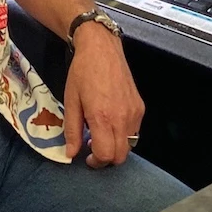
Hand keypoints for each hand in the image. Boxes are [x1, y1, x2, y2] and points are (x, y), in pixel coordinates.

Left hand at [60, 25, 143, 168]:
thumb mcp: (71, 101)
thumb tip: (71, 154)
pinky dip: (124, 135)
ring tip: (102, 135)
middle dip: (107, 158)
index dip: (96, 162)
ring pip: (130, 145)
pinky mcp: (140, 107)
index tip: (87, 157)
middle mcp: (122, 118)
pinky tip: (111, 123)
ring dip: (116, 147)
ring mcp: (134, 113)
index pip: (106, 155)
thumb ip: (72, 130)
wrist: (102, 49)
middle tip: (93, 149)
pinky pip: (135, 131)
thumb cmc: (82, 73)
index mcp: (102, 118)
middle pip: (121, 156)